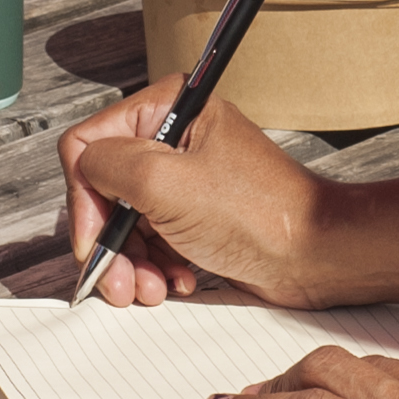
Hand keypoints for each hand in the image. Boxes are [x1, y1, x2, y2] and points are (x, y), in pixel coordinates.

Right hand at [58, 77, 324, 305]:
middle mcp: (175, 139)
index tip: (95, 242)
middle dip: (111, 242)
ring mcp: (185, 179)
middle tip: (120, 281)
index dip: (85, 199)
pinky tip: (177, 280)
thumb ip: (108, 166)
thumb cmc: (260, 214)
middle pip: (105, 190)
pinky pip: (152, 241)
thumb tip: (83, 167)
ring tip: (152, 289)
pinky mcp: (195, 216)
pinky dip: (157, 267)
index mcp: (169, 109)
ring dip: (133, 263)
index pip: (90, 145)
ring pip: (126, 223)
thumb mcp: (167, 183)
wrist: (315, 257)